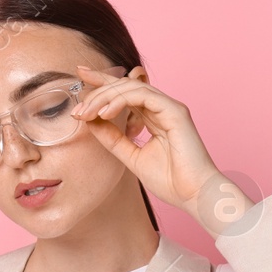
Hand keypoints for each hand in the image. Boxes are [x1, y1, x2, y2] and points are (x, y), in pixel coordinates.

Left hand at [69, 66, 249, 227]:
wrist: (194, 195)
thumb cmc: (171, 181)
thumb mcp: (131, 157)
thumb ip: (113, 139)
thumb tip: (91, 122)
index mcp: (153, 117)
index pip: (124, 93)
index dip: (102, 82)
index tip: (80, 75)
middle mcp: (161, 108)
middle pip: (125, 85)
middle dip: (97, 91)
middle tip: (77, 108)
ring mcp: (169, 107)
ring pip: (132, 87)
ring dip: (105, 98)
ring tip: (86, 113)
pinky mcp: (175, 111)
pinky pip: (143, 96)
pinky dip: (120, 101)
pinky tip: (104, 113)